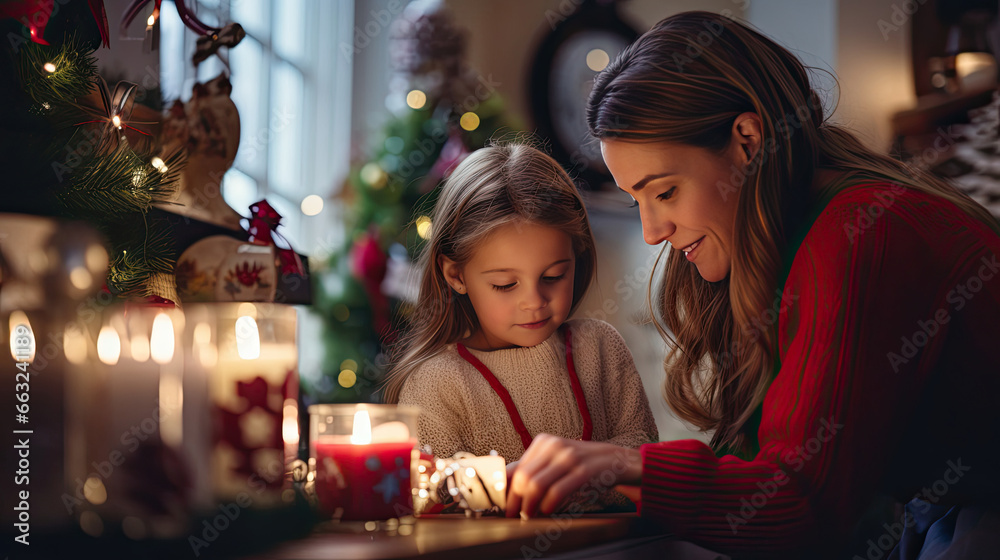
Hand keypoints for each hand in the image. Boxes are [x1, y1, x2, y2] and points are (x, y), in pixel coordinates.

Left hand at [505, 434, 641, 518]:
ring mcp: (569, 457)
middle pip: (523, 477)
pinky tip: (546, 511)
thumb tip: (504, 483)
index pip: (515, 468)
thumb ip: (533, 468)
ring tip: (530, 515)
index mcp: (543, 442)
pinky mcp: (583, 470)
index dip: (505, 489)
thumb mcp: (555, 459)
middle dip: (515, 500)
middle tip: (514, 515)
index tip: (502, 505)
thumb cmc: (580, 464)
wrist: (614, 460)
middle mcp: (554, 446)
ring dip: (529, 506)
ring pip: (536, 485)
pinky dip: (548, 505)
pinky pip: (557, 491)